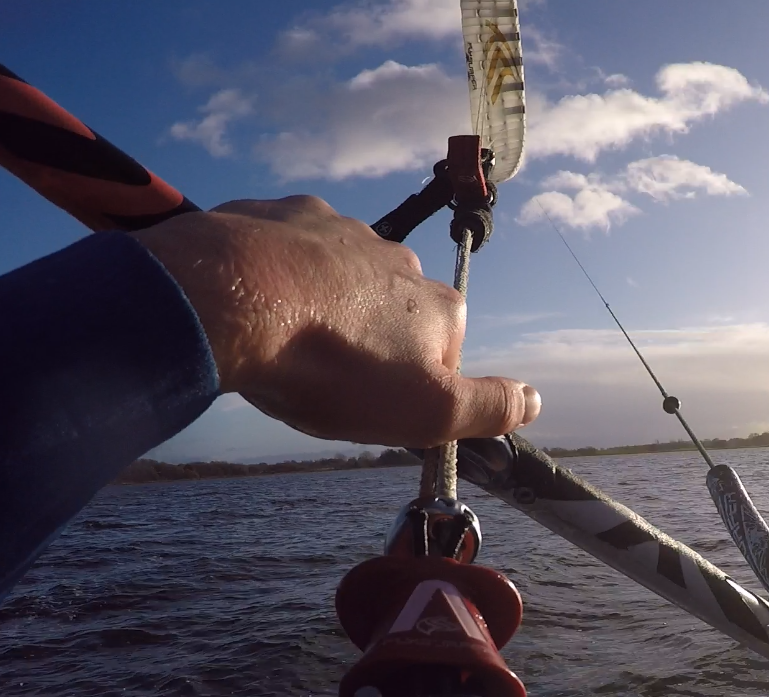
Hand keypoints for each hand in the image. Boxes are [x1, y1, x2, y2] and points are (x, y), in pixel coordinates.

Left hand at [132, 195, 538, 447]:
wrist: (232, 300)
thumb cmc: (331, 365)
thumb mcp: (424, 411)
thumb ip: (488, 407)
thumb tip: (536, 399)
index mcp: (438, 306)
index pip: (444, 352)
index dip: (410, 385)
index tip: (370, 403)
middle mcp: (398, 258)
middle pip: (391, 310)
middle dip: (365, 338)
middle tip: (322, 375)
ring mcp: (339, 230)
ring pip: (339, 275)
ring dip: (321, 302)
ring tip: (283, 339)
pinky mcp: (283, 214)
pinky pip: (287, 247)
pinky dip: (277, 272)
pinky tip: (254, 302)